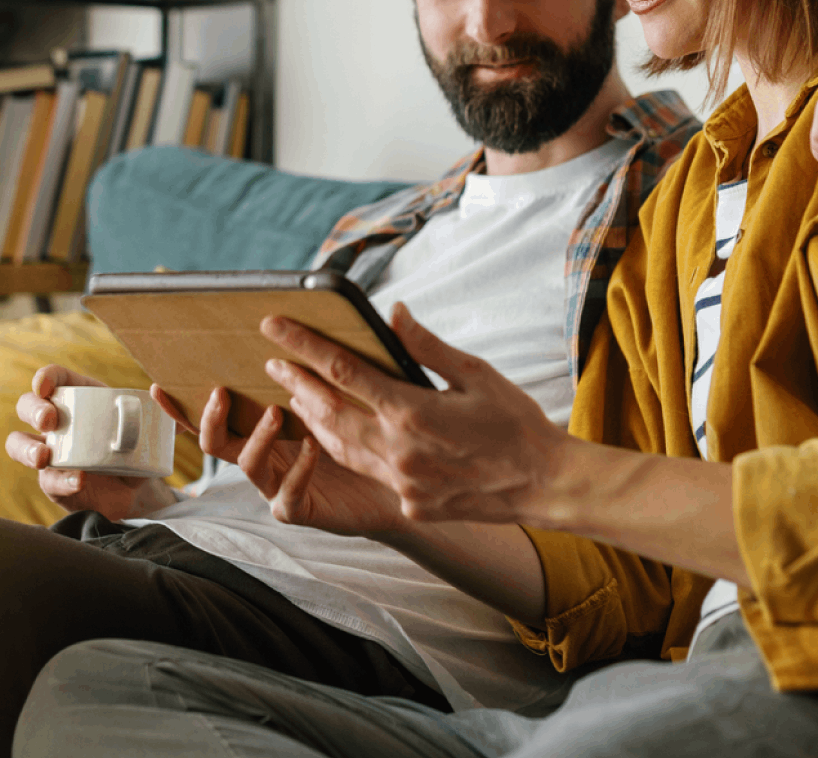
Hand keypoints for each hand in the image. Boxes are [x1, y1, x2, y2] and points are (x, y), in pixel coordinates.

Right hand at [6, 365, 175, 520]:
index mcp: (79, 398)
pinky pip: (48, 481)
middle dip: (33, 409)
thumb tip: (162, 392)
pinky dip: (61, 480)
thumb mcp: (153, 428)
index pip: (53, 379)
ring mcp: (50, 452)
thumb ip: (164, 412)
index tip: (45, 385)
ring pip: (18, 443)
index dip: (44, 378)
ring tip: (45, 456)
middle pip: (27, 406)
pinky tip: (78, 480)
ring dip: (26, 448)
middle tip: (50, 420)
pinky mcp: (54, 483)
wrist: (137, 490)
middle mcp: (57, 422)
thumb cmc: (137, 448)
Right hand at [167, 385, 409, 535]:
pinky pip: (288, 494)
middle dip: (211, 418)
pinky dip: (298, 470)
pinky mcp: (301, 508)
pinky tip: (314, 448)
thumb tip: (311, 327)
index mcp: (261, 431)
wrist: (394, 486)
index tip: (160, 385)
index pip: (215, 417)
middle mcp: (263, 458)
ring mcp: (277, 486)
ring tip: (276, 412)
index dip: (183, 407)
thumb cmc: (363, 437)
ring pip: (248, 466)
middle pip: (217, 443)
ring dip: (257, 438)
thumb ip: (319, 367)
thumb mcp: (339, 397)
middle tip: (221, 392)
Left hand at [258, 304, 568, 525]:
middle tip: (273, 364)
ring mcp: (402, 483)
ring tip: (296, 398)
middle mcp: (398, 450)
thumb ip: (426, 347)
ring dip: (315, 422)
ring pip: (341, 449)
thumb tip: (393, 313)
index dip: (303, 345)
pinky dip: (350, 451)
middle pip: (328, 413)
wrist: (544, 484)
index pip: (342, 371)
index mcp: (412, 411)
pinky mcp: (411, 504)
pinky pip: (370, 474)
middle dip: (296, 386)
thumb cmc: (515, 423)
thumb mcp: (475, 374)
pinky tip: (341, 437)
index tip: (274, 326)